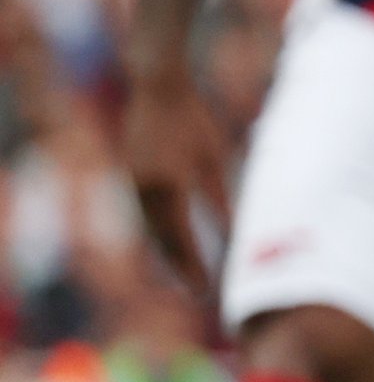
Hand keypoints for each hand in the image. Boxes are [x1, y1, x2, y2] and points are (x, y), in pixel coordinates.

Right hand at [122, 65, 228, 309]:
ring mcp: (132, 183)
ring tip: (189, 276)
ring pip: (150, 231)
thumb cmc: (193, 120)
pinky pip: (145, 216)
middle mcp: (143, 190)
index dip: (193, 268)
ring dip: (168, 255)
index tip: (207, 291)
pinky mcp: (130, 177)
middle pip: (161, 241)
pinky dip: (159, 235)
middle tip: (200, 294)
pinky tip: (173, 247)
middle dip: (180, 269)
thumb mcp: (213, 159)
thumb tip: (235, 232)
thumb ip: (220, 197)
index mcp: (167, 186)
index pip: (180, 239)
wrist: (158, 87)